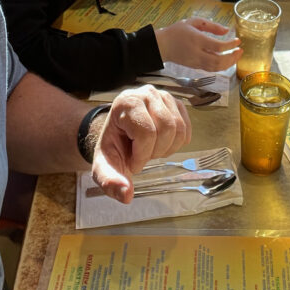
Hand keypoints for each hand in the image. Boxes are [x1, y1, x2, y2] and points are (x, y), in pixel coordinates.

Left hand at [91, 85, 191, 202]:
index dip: (141, 155)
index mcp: (126, 103)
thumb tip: (126, 196)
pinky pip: (186, 128)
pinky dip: (177, 143)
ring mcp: (163, 96)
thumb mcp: (103, 166)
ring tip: (152, 149)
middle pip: (166, 129)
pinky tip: (162, 144)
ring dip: (167, 148)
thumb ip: (109, 181)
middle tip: (143, 156)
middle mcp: (146, 94)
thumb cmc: (113, 147)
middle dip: (156, 152)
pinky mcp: (175, 104)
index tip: (132, 161)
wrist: (118, 134)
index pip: (146, 133)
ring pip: (179, 128)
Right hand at [156, 17, 240, 70]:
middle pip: (219, 61)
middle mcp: (197, 53)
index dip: (230, 45)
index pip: (217, 46)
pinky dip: (222, 66)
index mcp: (196, 40)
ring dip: (229, 63)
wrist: (162, 45)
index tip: (238, 41)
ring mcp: (196, 62)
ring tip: (236, 55)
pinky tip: (227, 60)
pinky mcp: (195, 67)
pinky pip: (212, 69)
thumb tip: (226, 30)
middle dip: (233, 57)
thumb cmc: (177, 31)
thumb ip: (211, 25)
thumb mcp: (193, 22)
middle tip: (240, 50)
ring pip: (216, 68)